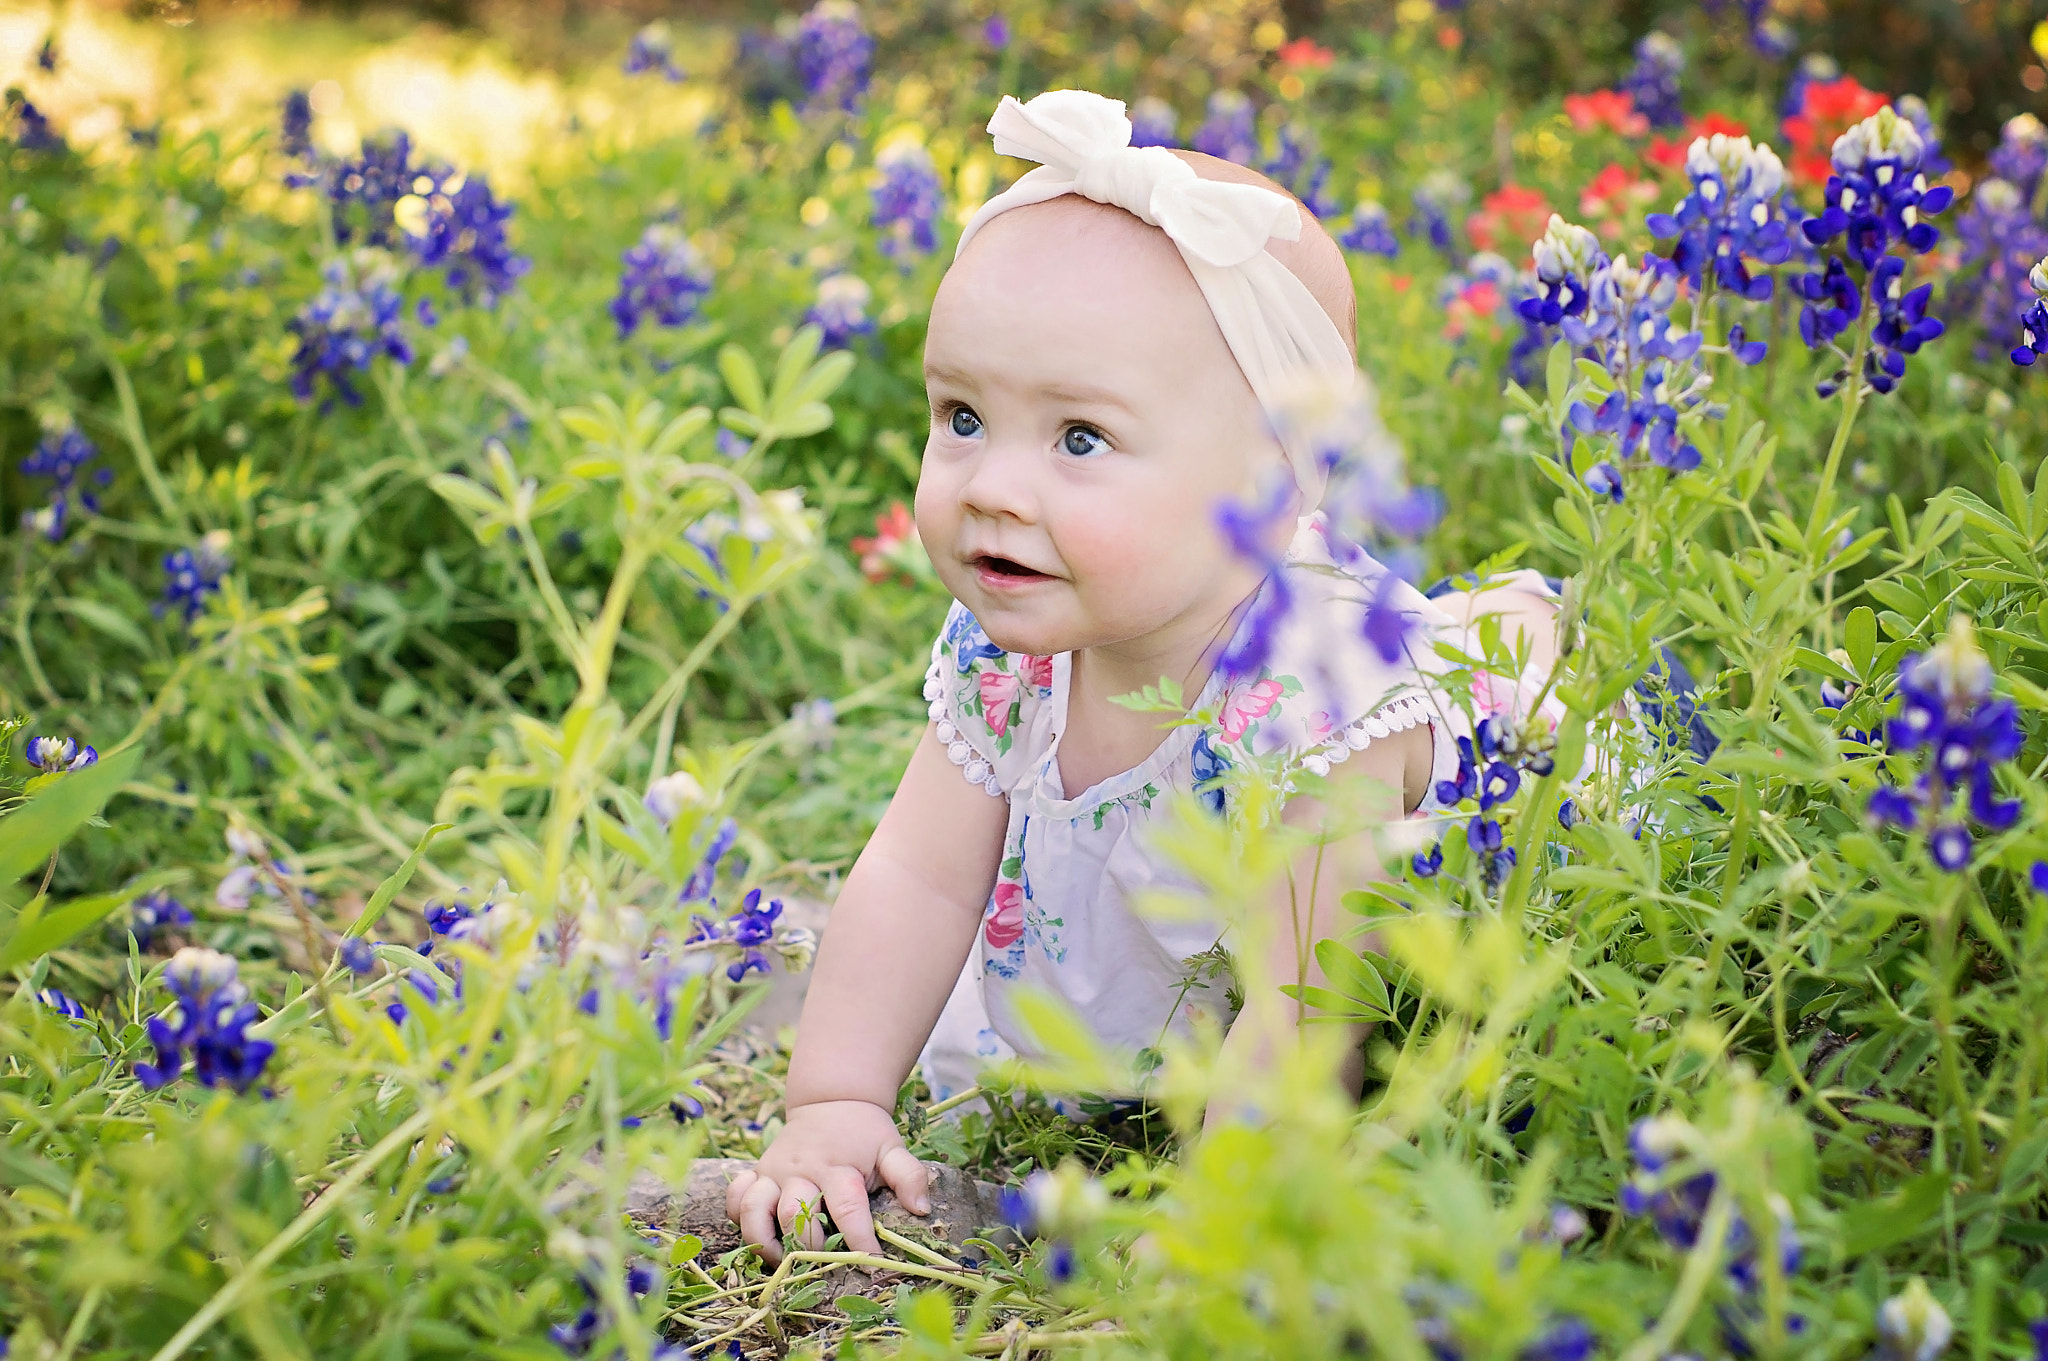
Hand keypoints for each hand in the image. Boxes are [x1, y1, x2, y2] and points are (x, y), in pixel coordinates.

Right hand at [725, 1099, 930, 1263]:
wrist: (832, 1100)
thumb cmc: (865, 1133)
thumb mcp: (892, 1148)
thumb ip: (909, 1176)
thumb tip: (922, 1210)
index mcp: (838, 1167)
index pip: (847, 1207)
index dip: (858, 1240)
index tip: (869, 1264)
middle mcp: (801, 1170)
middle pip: (794, 1214)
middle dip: (807, 1245)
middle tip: (822, 1264)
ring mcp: (774, 1171)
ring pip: (754, 1208)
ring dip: (763, 1239)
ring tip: (781, 1260)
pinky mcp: (757, 1172)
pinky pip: (735, 1197)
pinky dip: (737, 1216)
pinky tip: (755, 1230)